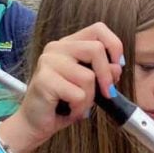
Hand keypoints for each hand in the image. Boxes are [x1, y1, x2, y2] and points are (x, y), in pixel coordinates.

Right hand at [0, 23, 122, 152]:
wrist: (35, 123)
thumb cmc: (63, 103)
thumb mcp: (89, 85)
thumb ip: (103, 71)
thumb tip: (117, 67)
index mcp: (68, 44)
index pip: (98, 29)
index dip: (114, 45)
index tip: (118, 65)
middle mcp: (56, 48)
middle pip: (96, 49)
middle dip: (107, 75)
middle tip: (107, 93)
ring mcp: (48, 61)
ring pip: (88, 77)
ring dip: (89, 98)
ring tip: (77, 105)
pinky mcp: (44, 79)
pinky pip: (78, 95)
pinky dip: (79, 108)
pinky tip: (68, 111)